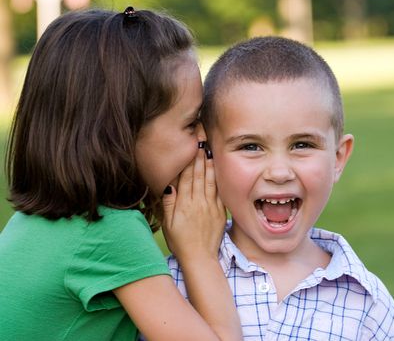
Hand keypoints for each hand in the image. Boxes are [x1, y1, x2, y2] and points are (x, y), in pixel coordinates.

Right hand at [161, 143, 225, 262]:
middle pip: (198, 175)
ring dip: (209, 164)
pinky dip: (218, 179)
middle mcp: (198, 203)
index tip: (190, 147)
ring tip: (209, 150)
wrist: (200, 258)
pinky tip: (218, 169)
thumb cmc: (180, 242)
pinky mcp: (220, 212)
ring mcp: (211, 207)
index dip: (188, 161)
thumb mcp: (168, 224)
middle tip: (201, 141)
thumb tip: (168, 185)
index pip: (186, 178)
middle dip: (199, 156)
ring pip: (210, 181)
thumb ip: (168, 204)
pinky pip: (219, 192)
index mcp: (184, 205)